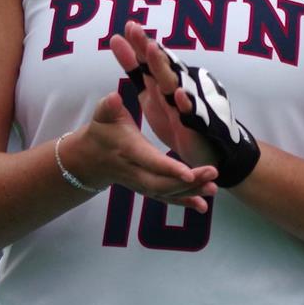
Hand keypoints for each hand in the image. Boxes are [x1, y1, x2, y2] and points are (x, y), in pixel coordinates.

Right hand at [73, 66, 218, 210]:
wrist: (90, 158)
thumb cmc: (102, 131)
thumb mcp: (103, 115)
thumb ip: (109, 106)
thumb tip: (114, 97)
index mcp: (128, 150)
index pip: (149, 161)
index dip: (168, 168)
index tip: (189, 172)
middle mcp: (134, 171)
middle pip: (162, 182)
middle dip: (188, 182)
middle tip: (213, 174)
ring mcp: (140, 184)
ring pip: (167, 193)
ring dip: (191, 192)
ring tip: (213, 188)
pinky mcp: (147, 190)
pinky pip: (166, 199)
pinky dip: (184, 203)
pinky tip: (202, 207)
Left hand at [110, 21, 217, 168]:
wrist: (206, 152)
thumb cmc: (177, 118)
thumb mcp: (149, 93)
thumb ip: (134, 67)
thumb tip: (116, 38)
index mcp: (165, 81)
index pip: (152, 59)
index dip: (140, 43)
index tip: (129, 25)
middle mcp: (178, 88)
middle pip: (162, 65)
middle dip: (149, 48)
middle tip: (135, 30)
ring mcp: (188, 105)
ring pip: (174, 83)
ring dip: (164, 67)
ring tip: (151, 50)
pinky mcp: (198, 124)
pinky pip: (192, 113)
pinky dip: (186, 103)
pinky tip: (178, 94)